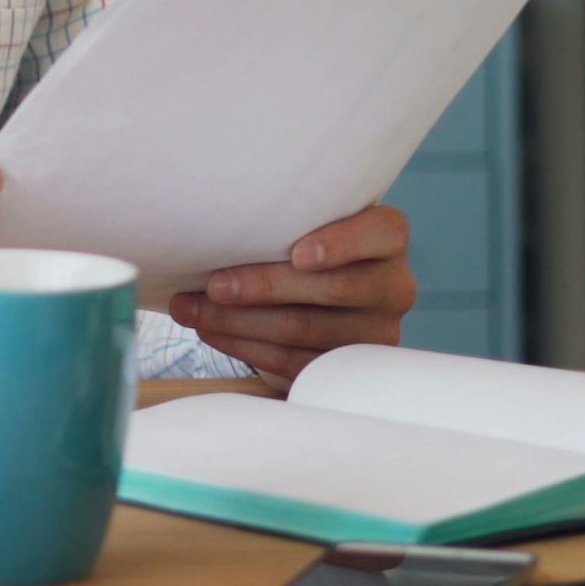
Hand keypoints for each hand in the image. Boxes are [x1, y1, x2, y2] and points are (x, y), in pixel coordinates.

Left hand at [167, 205, 415, 391]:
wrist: (317, 299)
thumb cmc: (299, 243)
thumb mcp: (303, 224)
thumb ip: (284, 218)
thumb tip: (212, 220)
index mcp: (387, 238)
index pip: (380, 234)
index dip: (340, 245)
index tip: (298, 254)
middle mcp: (393, 285)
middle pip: (332, 288)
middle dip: (264, 287)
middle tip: (213, 285)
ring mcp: (376, 331)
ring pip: (304, 329)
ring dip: (238, 321)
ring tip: (191, 310)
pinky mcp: (346, 367)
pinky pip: (293, 360)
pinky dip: (245, 346)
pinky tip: (211, 332)